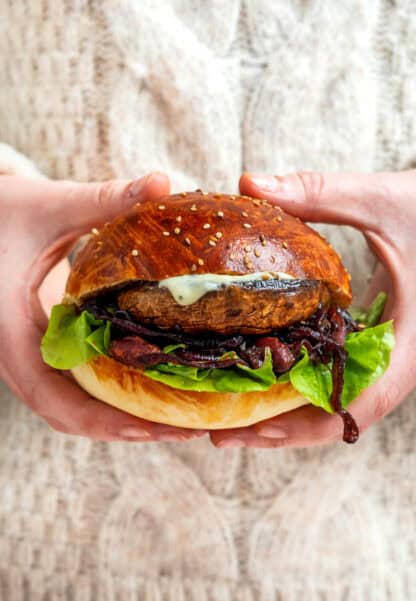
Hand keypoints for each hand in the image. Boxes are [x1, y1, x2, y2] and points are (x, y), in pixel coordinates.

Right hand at [0, 174, 204, 441]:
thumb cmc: (0, 211)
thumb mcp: (48, 205)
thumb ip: (103, 198)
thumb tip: (163, 182)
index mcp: (9, 333)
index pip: (55, 400)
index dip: (106, 422)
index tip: (157, 427)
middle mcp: (15, 356)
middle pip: (71, 416)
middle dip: (126, 428)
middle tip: (187, 430)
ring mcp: (27, 356)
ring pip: (70, 407)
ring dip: (119, 419)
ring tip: (177, 420)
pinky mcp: (39, 347)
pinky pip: (72, 386)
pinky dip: (108, 396)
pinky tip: (149, 385)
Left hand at [211, 170, 415, 447]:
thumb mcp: (382, 200)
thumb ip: (320, 193)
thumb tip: (249, 183)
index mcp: (410, 342)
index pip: (361, 406)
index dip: (307, 427)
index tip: (254, 431)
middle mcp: (400, 359)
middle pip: (337, 415)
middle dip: (280, 430)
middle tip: (219, 432)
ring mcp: (388, 354)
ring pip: (336, 401)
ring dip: (285, 413)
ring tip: (228, 413)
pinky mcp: (376, 339)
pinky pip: (337, 375)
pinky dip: (299, 383)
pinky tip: (260, 374)